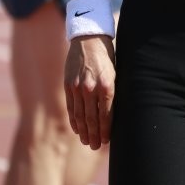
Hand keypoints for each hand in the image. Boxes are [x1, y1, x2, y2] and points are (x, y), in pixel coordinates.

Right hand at [64, 35, 115, 149]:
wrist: (89, 38)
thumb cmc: (107, 57)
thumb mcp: (115, 73)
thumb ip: (112, 93)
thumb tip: (112, 115)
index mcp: (107, 85)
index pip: (106, 115)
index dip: (106, 130)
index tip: (106, 140)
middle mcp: (92, 88)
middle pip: (92, 119)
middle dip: (94, 135)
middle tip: (96, 146)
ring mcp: (78, 87)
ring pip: (80, 115)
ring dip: (84, 131)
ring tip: (87, 141)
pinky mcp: (68, 85)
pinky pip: (71, 107)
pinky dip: (74, 120)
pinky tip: (77, 129)